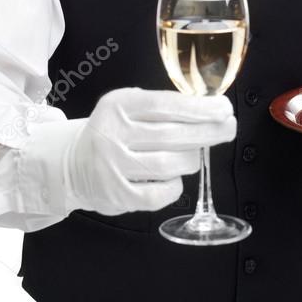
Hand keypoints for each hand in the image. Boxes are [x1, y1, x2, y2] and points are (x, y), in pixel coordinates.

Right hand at [64, 86, 236, 215]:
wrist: (73, 165)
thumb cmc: (114, 132)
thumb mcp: (128, 107)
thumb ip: (162, 106)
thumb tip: (209, 109)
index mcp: (117, 106)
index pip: (165, 105)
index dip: (199, 108)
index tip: (224, 108)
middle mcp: (112, 135)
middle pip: (172, 135)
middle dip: (208, 132)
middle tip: (228, 128)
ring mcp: (113, 168)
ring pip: (170, 165)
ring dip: (192, 159)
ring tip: (195, 154)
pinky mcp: (117, 196)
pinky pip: (161, 193)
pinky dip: (175, 185)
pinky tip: (174, 177)